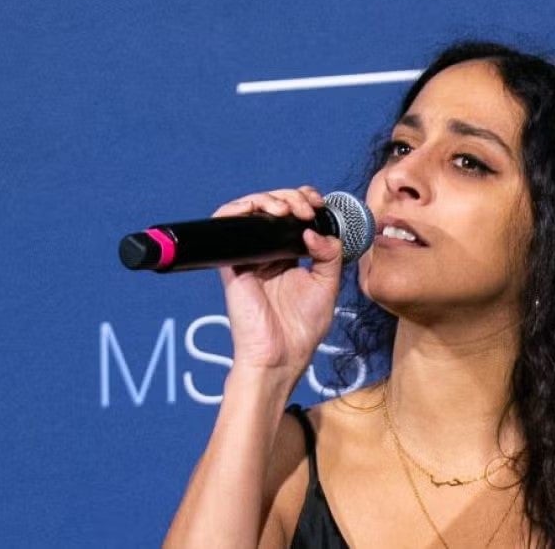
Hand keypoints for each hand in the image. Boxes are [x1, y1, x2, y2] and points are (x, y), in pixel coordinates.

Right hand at [210, 186, 345, 374]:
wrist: (281, 356)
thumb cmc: (302, 329)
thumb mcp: (327, 285)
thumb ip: (329, 255)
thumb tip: (313, 231)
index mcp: (289, 256)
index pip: (293, 214)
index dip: (304, 199)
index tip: (318, 204)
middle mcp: (268, 252)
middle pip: (273, 207)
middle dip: (291, 197)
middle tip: (305, 208)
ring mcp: (249, 256)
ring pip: (250, 210)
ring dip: (268, 199)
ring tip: (286, 210)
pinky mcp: (232, 264)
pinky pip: (225, 227)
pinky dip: (237, 209)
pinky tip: (258, 211)